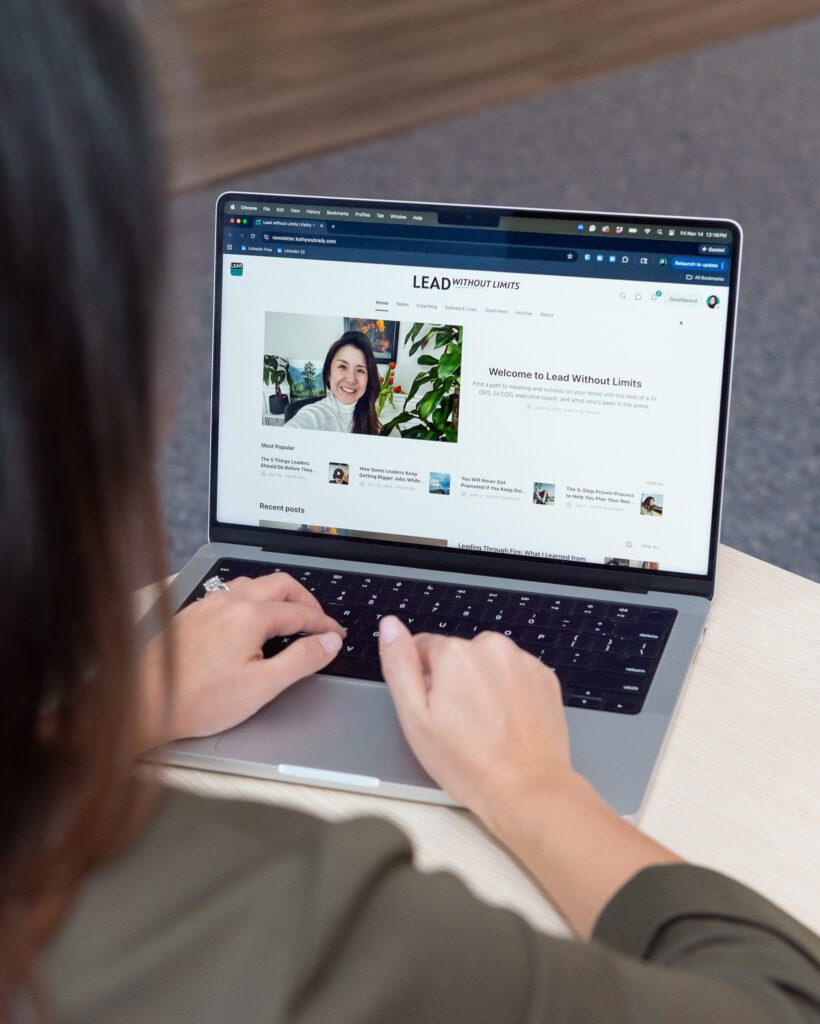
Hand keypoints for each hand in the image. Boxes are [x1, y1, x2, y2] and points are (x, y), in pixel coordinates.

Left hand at [138, 573, 344, 750]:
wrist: (144, 702)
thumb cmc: (198, 699)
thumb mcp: (262, 687)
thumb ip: (301, 660)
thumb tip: (329, 642)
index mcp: (249, 615)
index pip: (301, 612)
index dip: (324, 624)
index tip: (336, 635)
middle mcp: (228, 601)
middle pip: (280, 585)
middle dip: (306, 600)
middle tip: (319, 621)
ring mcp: (207, 604)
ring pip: (254, 584)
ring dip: (278, 596)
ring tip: (289, 618)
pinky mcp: (192, 613)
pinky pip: (231, 593)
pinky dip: (254, 600)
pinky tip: (251, 622)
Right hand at [379, 615, 679, 936]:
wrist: (526, 789)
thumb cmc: (468, 762)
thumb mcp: (414, 718)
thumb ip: (399, 664)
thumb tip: (390, 626)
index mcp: (455, 653)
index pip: (422, 647)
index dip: (422, 681)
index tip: (434, 710)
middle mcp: (492, 647)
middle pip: (457, 654)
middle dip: (453, 681)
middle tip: (458, 723)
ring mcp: (523, 661)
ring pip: (487, 663)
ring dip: (482, 684)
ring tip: (485, 725)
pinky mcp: (545, 677)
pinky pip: (515, 674)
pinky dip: (508, 691)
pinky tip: (506, 722)